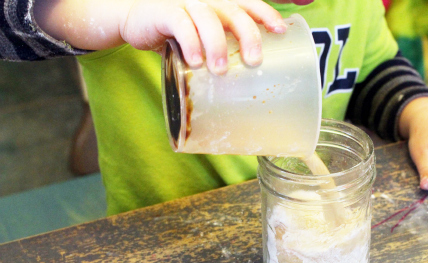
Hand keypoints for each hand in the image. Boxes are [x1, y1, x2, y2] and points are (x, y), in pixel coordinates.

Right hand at [34, 0, 286, 73]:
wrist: (135, 19)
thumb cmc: (178, 31)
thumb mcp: (204, 35)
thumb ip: (223, 46)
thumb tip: (250, 79)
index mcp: (221, 4)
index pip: (249, 3)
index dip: (267, 14)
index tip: (281, 30)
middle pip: (234, 12)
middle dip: (248, 35)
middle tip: (254, 61)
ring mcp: (186, 2)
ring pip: (208, 19)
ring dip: (217, 46)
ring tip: (219, 70)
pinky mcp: (164, 10)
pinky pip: (181, 25)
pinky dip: (190, 44)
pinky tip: (195, 62)